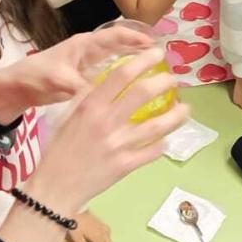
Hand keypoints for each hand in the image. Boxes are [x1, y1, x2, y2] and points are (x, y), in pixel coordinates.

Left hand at [0, 22, 153, 122]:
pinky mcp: (83, 78)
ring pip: (115, 59)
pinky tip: (133, 90)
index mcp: (83, 45)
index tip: (154, 43)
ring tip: (154, 70)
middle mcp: (87, 51)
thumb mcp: (56, 80)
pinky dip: (121, 78)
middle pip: (119, 44)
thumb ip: (79, 87)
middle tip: (162, 56)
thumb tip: (100, 95)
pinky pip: (108, 74)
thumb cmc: (34, 77)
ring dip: (132, 62)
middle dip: (139, 48)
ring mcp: (86, 65)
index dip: (135, 38)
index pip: (115, 35)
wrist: (15, 89)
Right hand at [24, 48, 188, 214]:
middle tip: (174, 80)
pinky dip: (163, 144)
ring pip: (156, 126)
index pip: (121, 76)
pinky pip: (152, 152)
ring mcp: (119, 145)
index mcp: (90, 106)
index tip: (157, 55)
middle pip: (143, 94)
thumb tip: (106, 82)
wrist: (55, 187)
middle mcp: (107, 122)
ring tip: (186, 108)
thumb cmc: (58, 150)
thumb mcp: (68, 117)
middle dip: (164, 83)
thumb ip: (87, 99)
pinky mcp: (126, 165)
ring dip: (175, 115)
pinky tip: (168, 139)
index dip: (143, 61)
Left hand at [69, 210, 115, 241]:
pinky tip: (101, 236)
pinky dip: (106, 236)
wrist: (74, 208)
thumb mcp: (77, 239)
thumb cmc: (74, 224)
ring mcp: (101, 226)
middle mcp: (102, 232)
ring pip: (108, 238)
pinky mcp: (99, 221)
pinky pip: (107, 231)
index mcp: (97, 238)